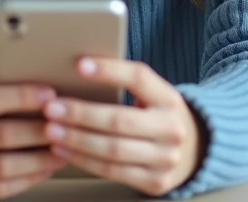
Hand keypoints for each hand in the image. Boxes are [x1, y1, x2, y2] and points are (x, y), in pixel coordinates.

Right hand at [0, 74, 67, 199]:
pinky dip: (29, 179)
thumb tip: (49, 74)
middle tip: (66, 127)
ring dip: (39, 160)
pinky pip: (1, 189)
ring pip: (3, 167)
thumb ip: (9, 85)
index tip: (52, 95)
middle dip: (38, 132)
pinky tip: (47, 168)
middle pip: (2, 135)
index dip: (23, 97)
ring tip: (63, 151)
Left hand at [42, 58, 204, 196]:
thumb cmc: (158, 116)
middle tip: (52, 108)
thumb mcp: (153, 95)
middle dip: (81, 114)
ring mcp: (165, 159)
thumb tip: (78, 69)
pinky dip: (84, 161)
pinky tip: (65, 151)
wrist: (195, 152)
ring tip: (52, 130)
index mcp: (170, 99)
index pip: (139, 78)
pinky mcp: (155, 182)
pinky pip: (112, 172)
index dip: (109, 70)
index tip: (79, 65)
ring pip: (113, 150)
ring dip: (76, 140)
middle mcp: (171, 129)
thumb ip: (124, 84)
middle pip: (119, 120)